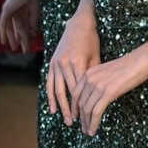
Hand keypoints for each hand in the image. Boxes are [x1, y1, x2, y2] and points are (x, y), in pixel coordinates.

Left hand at [0, 0, 39, 49]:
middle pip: (16, 27)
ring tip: (13, 47)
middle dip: (18, 38)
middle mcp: (14, 9)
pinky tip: (4, 41)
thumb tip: (33, 34)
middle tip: (19, 49)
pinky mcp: (6, 9)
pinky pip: (3, 23)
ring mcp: (9, 9)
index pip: (22, 25)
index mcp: (22, 9)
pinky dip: (3, 32)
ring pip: (10, 27)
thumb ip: (33, 23)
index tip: (27, 44)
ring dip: (12, 38)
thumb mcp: (35, 13)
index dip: (24, 35)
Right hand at [47, 8, 100, 124]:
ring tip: (65, 119)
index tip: (87, 116)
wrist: (78, 24)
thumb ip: (94, 76)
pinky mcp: (52, 63)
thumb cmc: (91, 41)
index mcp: (78, 63)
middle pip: (68, 92)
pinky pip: (50, 83)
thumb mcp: (96, 57)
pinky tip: (52, 109)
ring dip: (61, 107)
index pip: (80, 89)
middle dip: (71, 109)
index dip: (82, 104)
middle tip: (75, 123)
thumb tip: (97, 95)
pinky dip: (50, 97)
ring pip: (57, 90)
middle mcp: (65, 64)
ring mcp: (56, 64)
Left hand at [72, 45, 147, 135]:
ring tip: (88, 132)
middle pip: (80, 103)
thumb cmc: (128, 66)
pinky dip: (93, 123)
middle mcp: (90, 79)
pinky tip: (94, 130)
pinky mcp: (108, 93)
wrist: (140, 61)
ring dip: (86, 123)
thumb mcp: (107, 72)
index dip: (74, 108)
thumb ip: (98, 82)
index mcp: (88, 73)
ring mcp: (98, 86)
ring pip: (87, 109)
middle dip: (81, 118)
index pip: (76, 94)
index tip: (76, 117)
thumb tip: (97, 96)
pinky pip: (96, 112)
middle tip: (83, 128)